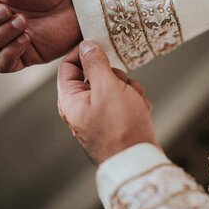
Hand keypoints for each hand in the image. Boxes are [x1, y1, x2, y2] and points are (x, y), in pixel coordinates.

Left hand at [57, 41, 155, 164]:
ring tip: (133, 103)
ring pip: (114, 87)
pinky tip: (139, 112)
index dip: (84, 53)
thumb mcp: (107, 87)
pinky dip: (134, 103)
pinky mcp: (115, 124)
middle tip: (121, 84)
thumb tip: (86, 44)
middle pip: (95, 75)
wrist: (139, 164)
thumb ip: (95, 63)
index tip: (101, 45)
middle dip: (114, 76)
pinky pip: (124, 102)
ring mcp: (98, 116)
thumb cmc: (120, 128)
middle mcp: (81, 108)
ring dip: (128, 89)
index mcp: (70, 100)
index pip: (68, 65)